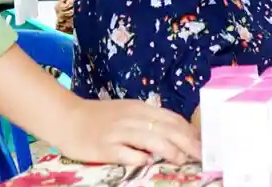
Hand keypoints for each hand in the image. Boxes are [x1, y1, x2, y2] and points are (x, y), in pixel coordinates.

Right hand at [56, 98, 200, 165]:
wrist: (68, 118)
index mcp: (140, 108)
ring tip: (181, 159)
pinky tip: (148, 162)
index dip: (189, 131)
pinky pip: (125, 152)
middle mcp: (132, 118)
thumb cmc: (101, 118)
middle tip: (201, 154)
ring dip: (169, 149)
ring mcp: (118, 132)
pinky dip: (139, 157)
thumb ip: (150, 121)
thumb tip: (176, 135)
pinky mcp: (104, 146)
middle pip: (166, 128)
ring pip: (150, 138)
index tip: (203, 143)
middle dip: (187, 142)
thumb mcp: (129, 112)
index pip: (171, 119)